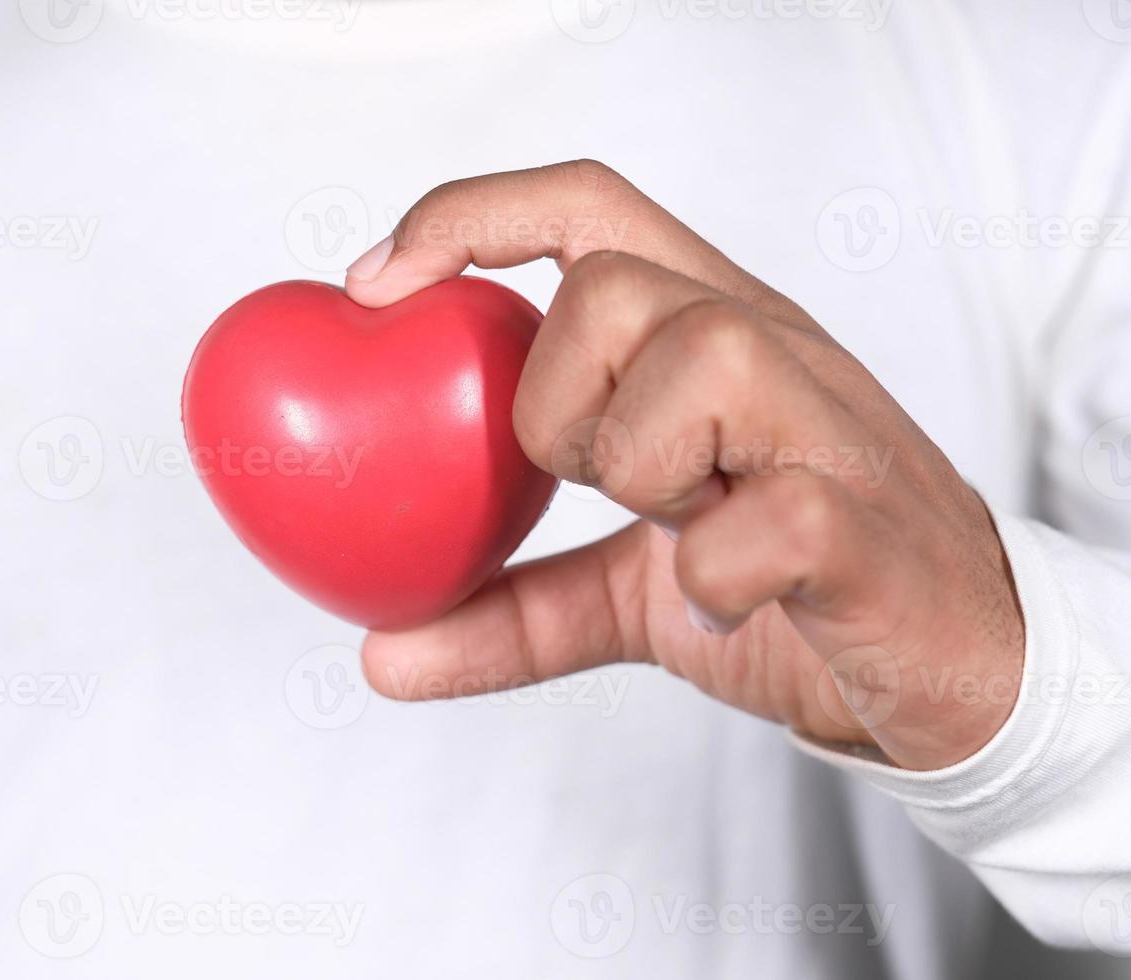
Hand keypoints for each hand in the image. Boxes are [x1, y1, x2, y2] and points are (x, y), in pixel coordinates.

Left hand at [344, 160, 1024, 770]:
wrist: (958, 672)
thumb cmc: (793, 589)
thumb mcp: (632, 596)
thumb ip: (515, 610)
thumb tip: (380, 653)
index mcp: (708, 337)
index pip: (587, 209)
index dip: (468, 219)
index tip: (374, 288)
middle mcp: (769, 352)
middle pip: (618, 283)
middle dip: (555, 400)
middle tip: (588, 484)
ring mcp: (827, 430)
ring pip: (704, 356)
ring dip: (638, 464)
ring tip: (674, 527)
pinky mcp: (868, 527)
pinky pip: (775, 514)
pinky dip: (711, 573)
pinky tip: (714, 607)